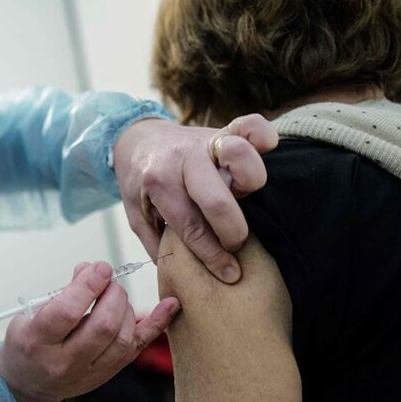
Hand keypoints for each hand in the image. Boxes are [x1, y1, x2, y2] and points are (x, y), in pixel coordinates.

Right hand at [0, 261, 180, 401]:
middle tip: (108, 280)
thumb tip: (90, 268)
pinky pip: (137, 349)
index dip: (88, 286)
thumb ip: (60, 292)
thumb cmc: (26, 344)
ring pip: (122, 339)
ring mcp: (88, 372)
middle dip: (112, 294)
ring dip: (126, 307)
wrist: (27, 386)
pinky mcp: (107, 374)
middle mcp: (64, 362)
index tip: (99, 267)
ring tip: (115, 294)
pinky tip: (170, 305)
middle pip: (102, 326)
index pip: (67, 312)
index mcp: (37, 342)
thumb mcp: (28, 315)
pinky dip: (156, 324)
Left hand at [113, 115, 277, 283]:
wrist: (136, 139)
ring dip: (248, 182)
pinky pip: (253, 126)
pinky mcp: (223, 128)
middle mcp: (183, 160)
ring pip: (240, 155)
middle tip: (234, 243)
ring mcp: (206, 140)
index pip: (192, 227)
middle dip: (232, 232)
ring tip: (241, 197)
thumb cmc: (140, 183)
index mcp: (159, 183)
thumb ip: (157, 245)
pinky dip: (264, 138)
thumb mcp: (135, 216)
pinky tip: (264, 156)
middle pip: (217, 200)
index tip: (230, 274)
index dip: (214, 256)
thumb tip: (185, 276)